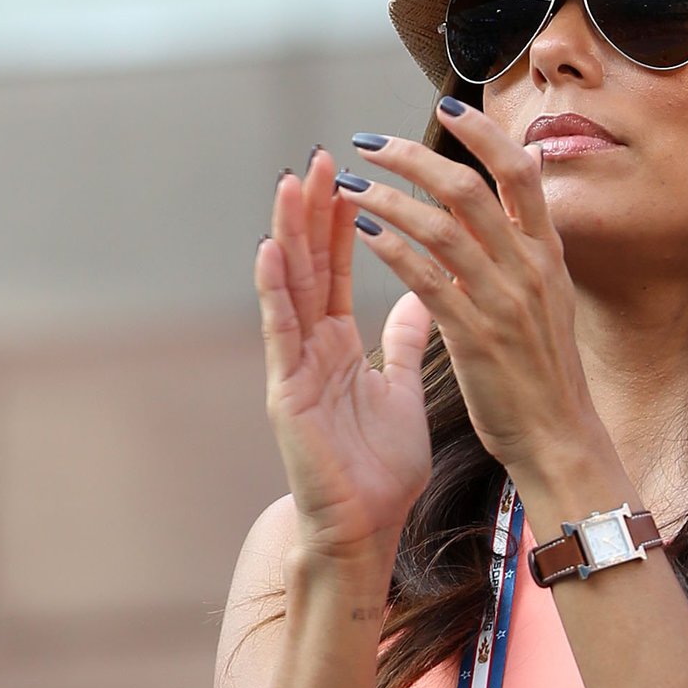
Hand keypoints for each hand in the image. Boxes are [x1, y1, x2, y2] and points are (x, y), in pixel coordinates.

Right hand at [256, 152, 434, 586]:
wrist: (366, 529)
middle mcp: (310, 349)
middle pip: (308, 266)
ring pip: (287, 288)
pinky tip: (269, 250)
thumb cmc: (381, 472)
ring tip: (289, 184)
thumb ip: (402, 345)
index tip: (348, 174)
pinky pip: (279, 333)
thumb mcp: (401, 393)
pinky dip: (273, 291)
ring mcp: (293, 368)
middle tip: (317, 158)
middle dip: (312, 211)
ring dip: (287, 235)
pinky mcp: (285, 393)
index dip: (341, 222)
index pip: (336, 270)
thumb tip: (418, 301)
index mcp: (338, 347)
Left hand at [342, 105, 619, 505]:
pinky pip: (428, 279)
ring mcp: (504, 303)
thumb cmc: (546, 374)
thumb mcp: (551, 299)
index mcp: (547, 256)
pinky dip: (392, 249)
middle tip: (369, 142)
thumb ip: (528, 243)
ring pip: (440, 227)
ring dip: (388, 198)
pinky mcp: (476, 337)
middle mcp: (529, 270)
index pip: (519, 172)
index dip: (482, 134)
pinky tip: (363, 233)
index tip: (444, 108)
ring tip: (348, 186)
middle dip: (412, 156)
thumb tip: (522, 178)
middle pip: (468, 188)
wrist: (559, 439)